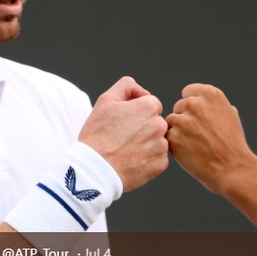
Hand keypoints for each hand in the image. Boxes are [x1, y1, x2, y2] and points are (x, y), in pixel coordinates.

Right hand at [79, 76, 168, 191]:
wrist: (94, 169)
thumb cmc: (98, 134)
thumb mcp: (106, 100)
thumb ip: (126, 86)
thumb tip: (142, 91)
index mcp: (149, 107)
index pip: (151, 104)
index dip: (137, 111)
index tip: (125, 122)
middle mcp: (160, 125)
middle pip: (156, 122)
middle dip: (144, 127)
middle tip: (124, 137)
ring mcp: (161, 145)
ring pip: (158, 140)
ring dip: (147, 143)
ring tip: (127, 149)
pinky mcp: (160, 164)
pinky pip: (158, 157)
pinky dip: (148, 159)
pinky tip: (132, 160)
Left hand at [166, 83, 254, 195]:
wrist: (232, 168)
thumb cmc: (232, 142)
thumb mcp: (229, 114)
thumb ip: (212, 104)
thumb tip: (201, 101)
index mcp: (209, 94)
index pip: (188, 92)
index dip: (193, 106)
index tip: (201, 118)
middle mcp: (194, 103)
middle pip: (179, 106)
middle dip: (186, 118)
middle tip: (200, 134)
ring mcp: (182, 120)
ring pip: (171, 121)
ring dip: (179, 130)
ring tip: (196, 143)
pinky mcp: (173, 136)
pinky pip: (168, 136)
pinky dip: (176, 144)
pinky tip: (190, 151)